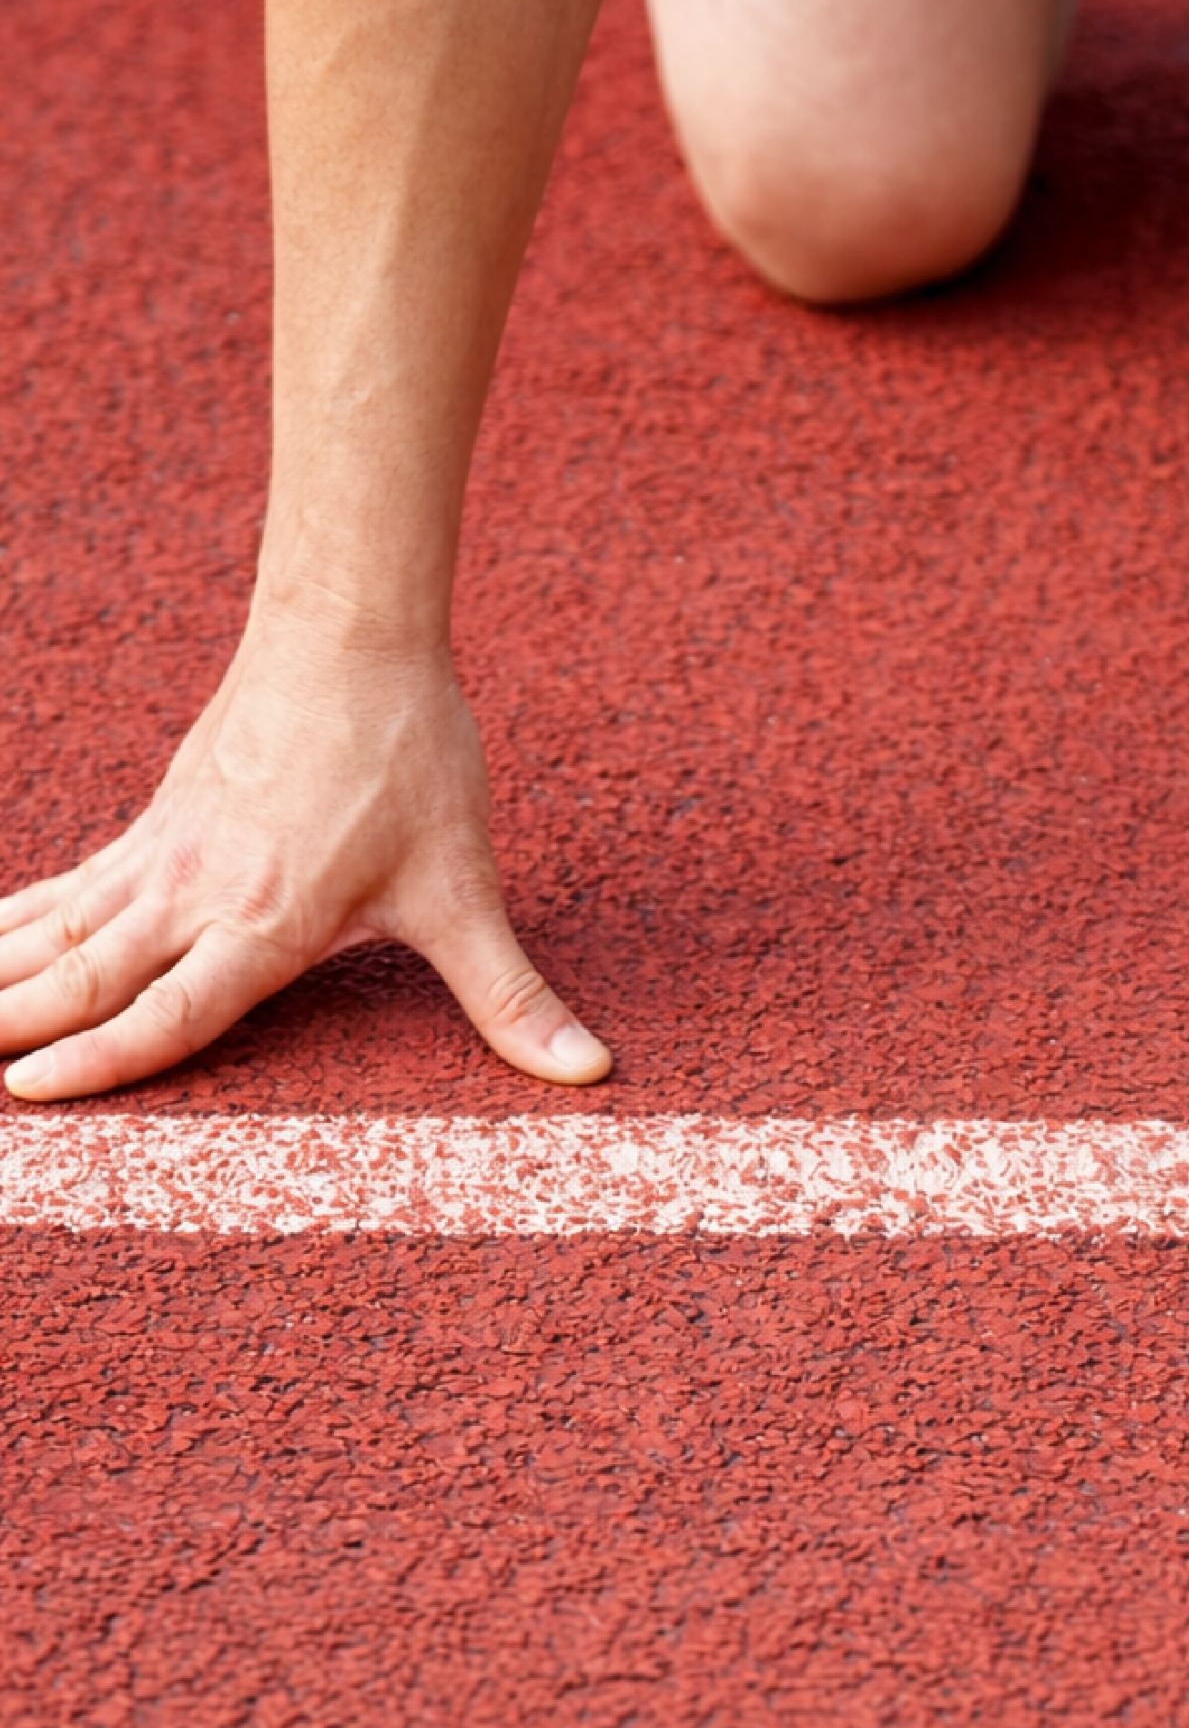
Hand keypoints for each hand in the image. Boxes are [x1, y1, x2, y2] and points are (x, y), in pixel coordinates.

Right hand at [0, 600, 610, 1100]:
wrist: (353, 634)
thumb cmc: (411, 758)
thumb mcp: (466, 888)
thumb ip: (512, 995)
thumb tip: (591, 1069)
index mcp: (268, 922)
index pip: (171, 1011)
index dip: (103, 1057)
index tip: (28, 1093)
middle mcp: (198, 894)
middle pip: (86, 977)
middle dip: (12, 1028)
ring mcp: (167, 857)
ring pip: (60, 933)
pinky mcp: (157, 826)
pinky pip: (69, 889)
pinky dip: (15, 925)